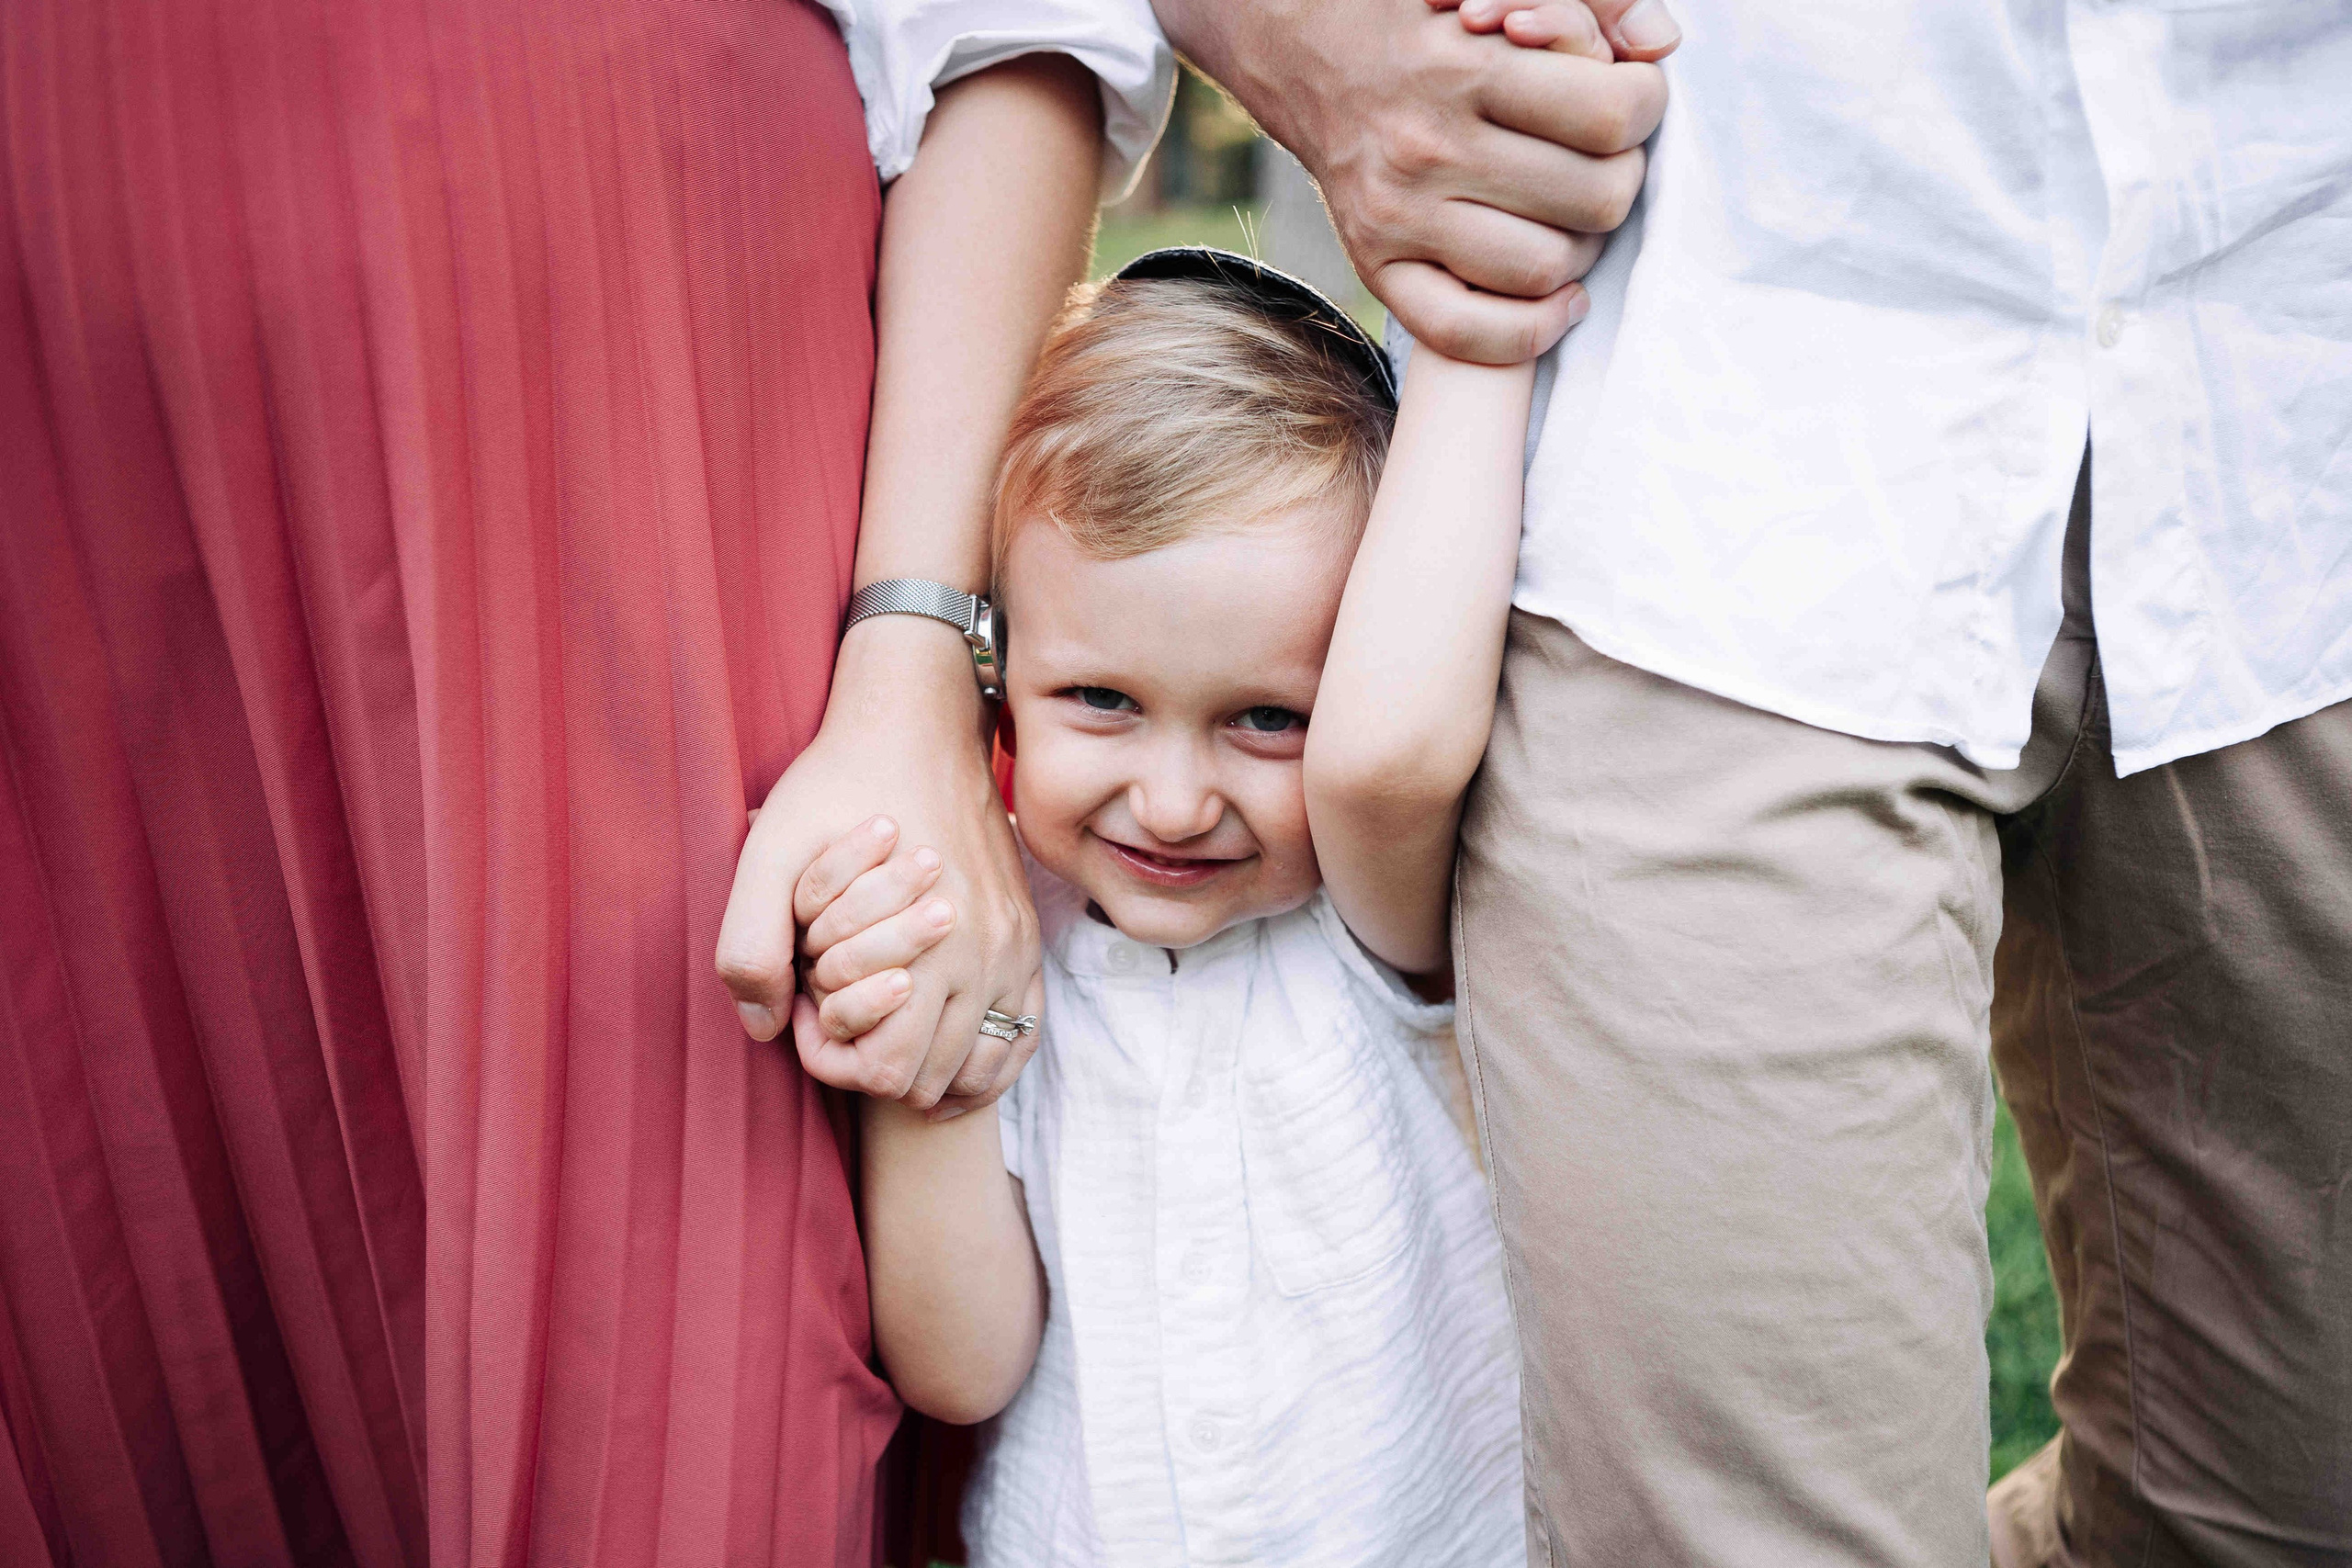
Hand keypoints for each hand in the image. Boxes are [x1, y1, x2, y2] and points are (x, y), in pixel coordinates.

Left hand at [716, 619, 1041, 1110]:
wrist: (919, 724)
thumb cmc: (837, 786)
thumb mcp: (768, 855)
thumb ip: (750, 945)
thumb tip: (764, 1028)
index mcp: (928, 948)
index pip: (888, 1071)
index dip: (831, 1056)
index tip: (803, 1005)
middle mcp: (985, 959)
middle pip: (931, 1079)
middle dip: (872, 1062)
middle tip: (831, 1010)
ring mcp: (1014, 951)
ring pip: (978, 1067)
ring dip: (923, 1063)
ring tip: (873, 1020)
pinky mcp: (1025, 939)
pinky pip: (1021, 1035)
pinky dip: (980, 1061)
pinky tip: (934, 1044)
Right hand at [1155, 0, 1676, 363]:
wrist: (1302, 53)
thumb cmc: (1421, 18)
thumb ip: (1591, 3)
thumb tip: (1661, 46)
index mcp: (1465, 71)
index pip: (1611, 115)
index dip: (1646, 106)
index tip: (1630, 98)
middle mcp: (1428, 150)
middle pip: (1595, 199)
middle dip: (1620, 176)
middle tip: (1600, 157)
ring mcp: (1397, 218)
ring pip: (1546, 268)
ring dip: (1583, 248)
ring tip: (1570, 214)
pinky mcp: (1376, 267)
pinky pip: (1469, 334)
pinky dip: (1532, 329)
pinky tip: (1559, 297)